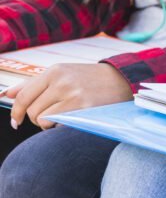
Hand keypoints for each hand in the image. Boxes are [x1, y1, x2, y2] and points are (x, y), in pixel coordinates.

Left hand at [5, 62, 132, 129]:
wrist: (120, 80)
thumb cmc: (88, 78)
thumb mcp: (62, 74)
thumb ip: (33, 84)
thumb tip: (8, 94)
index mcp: (54, 71)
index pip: (24, 96)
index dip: (15, 112)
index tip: (15, 122)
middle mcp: (62, 82)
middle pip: (31, 111)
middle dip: (36, 118)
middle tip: (49, 115)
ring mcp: (72, 96)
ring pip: (42, 120)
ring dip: (48, 123)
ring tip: (62, 116)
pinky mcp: (82, 110)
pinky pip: (58, 126)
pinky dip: (60, 126)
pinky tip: (71, 119)